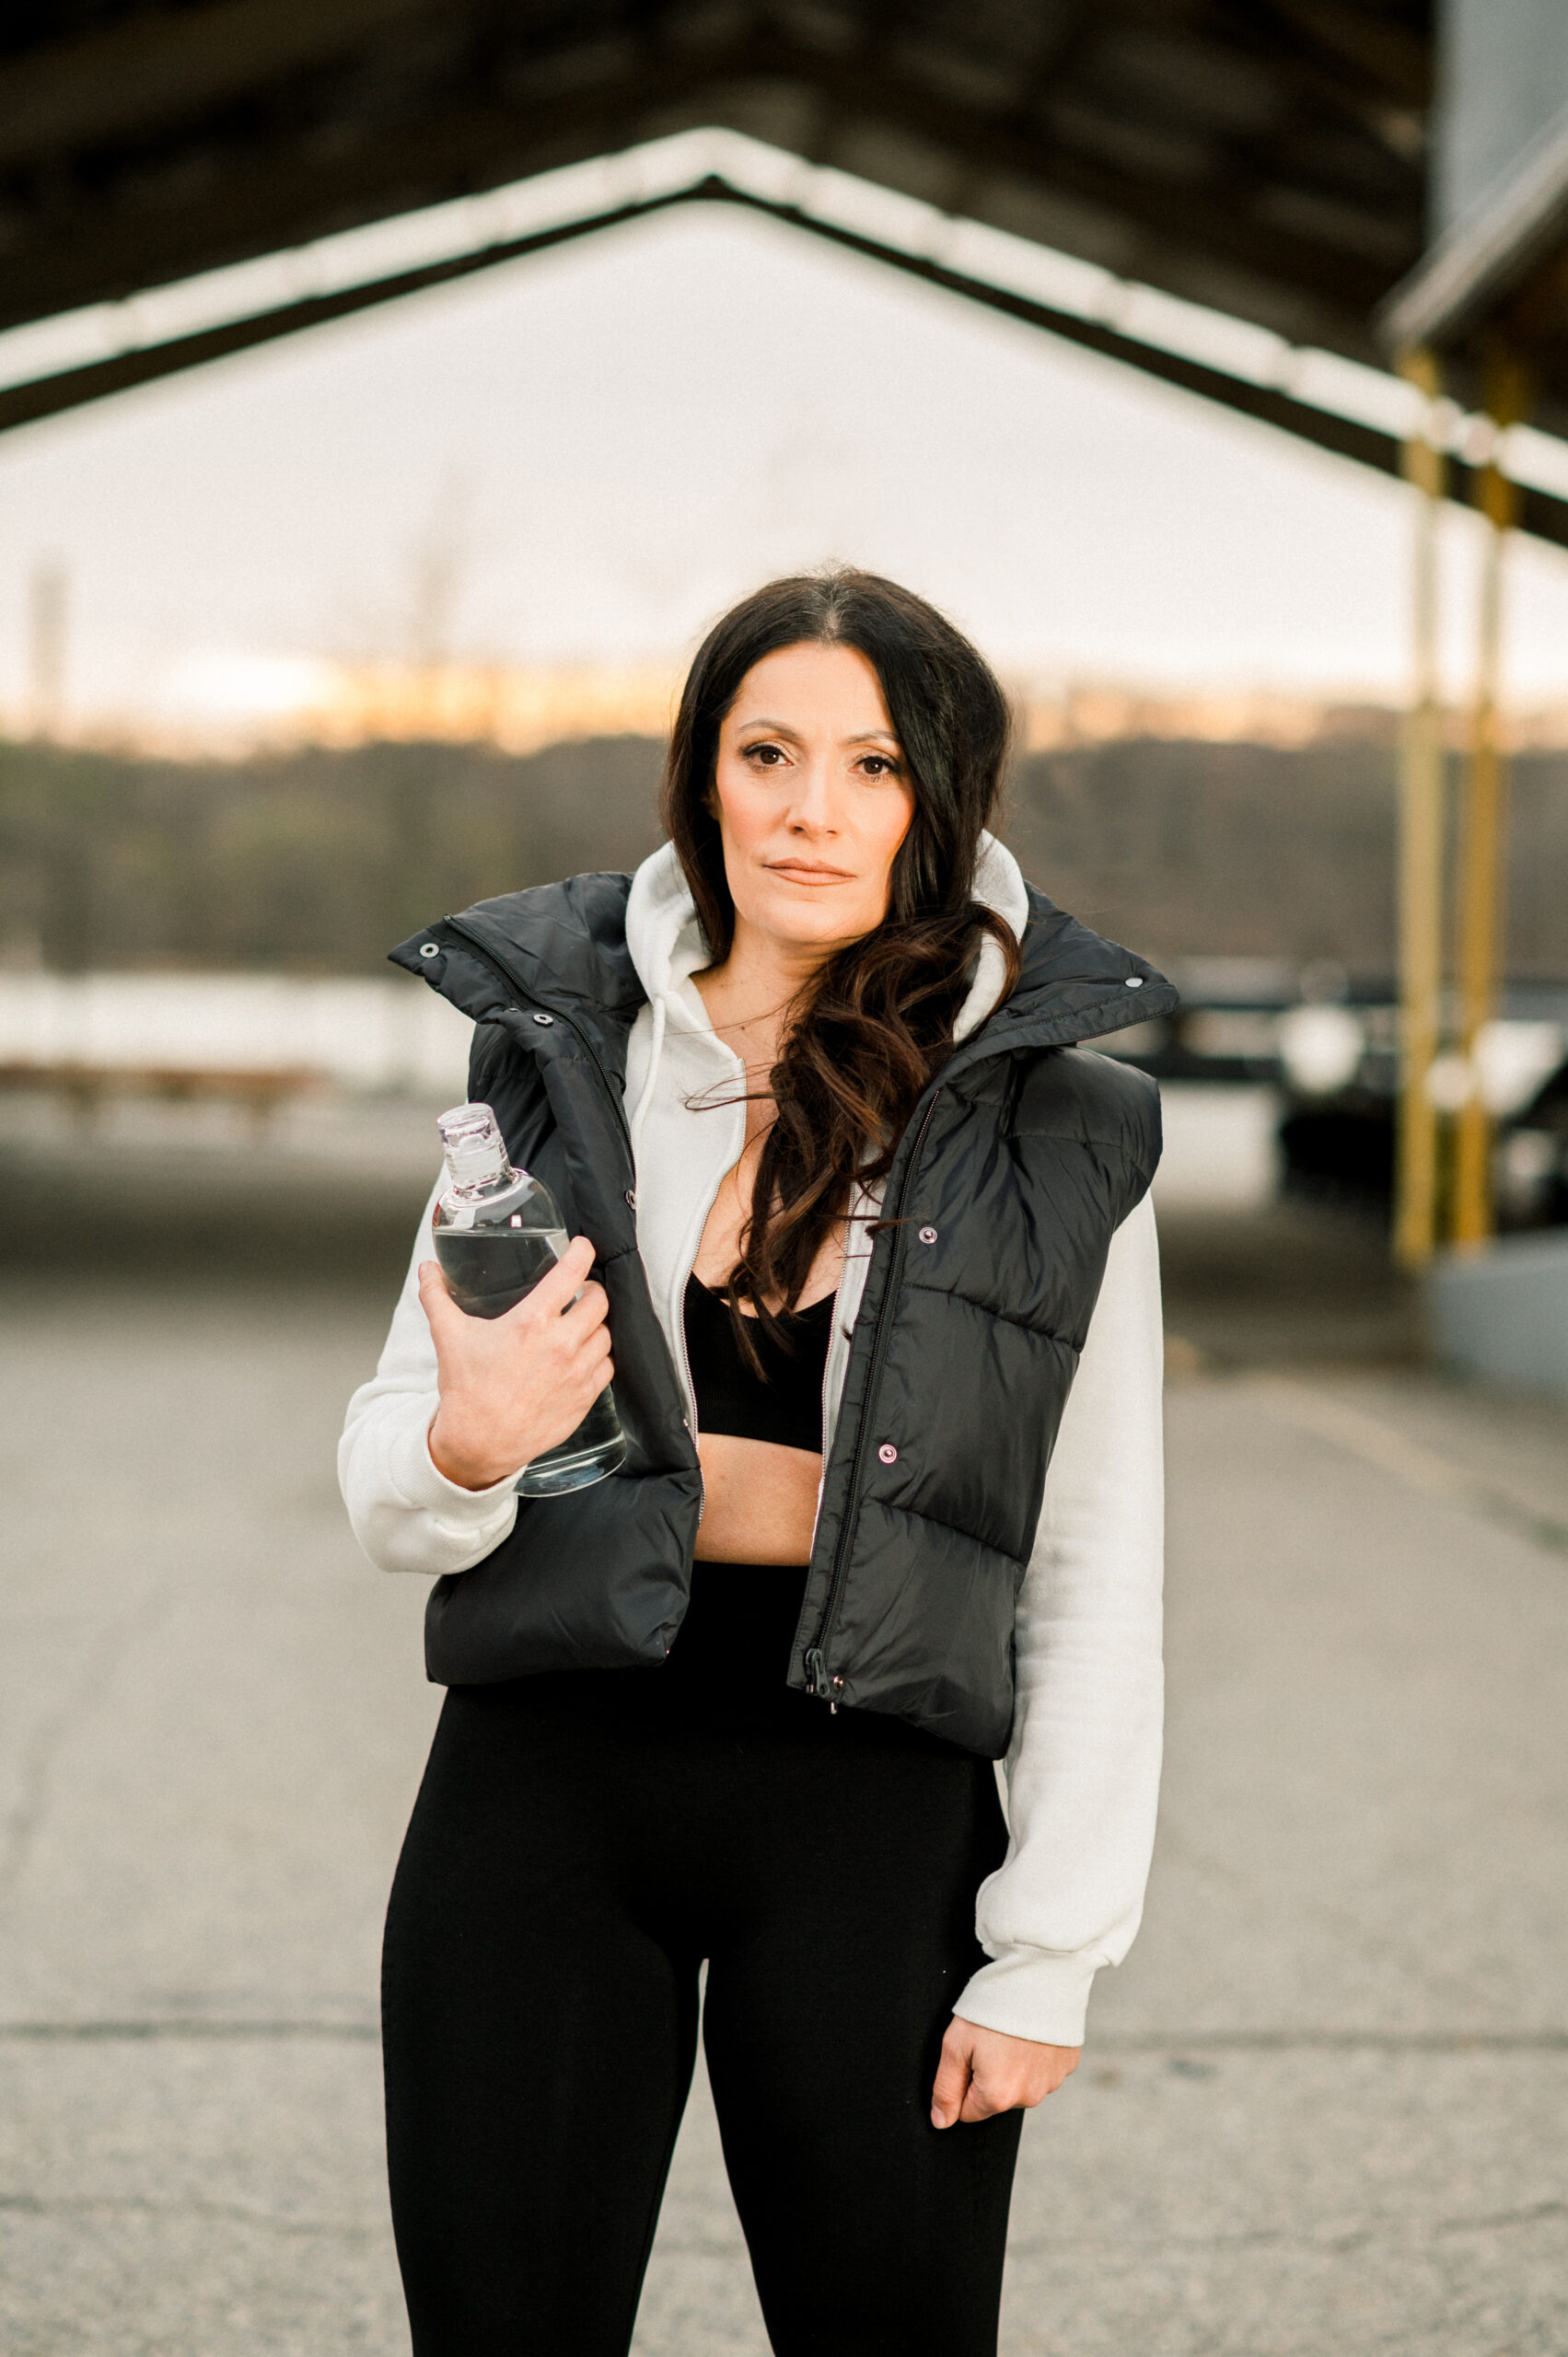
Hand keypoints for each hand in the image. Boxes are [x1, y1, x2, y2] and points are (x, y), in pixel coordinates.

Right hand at [422, 1237, 612, 1489]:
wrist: (479, 1443)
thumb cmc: (467, 1392)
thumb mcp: (449, 1337)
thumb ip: (437, 1297)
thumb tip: (427, 1271)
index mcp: (532, 1323)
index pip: (572, 1274)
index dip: (582, 1253)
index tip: (583, 1248)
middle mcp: (561, 1345)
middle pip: (599, 1301)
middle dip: (591, 1290)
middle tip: (580, 1291)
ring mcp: (577, 1373)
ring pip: (606, 1334)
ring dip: (596, 1325)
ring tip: (581, 1324)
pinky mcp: (585, 1397)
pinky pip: (607, 1367)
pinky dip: (599, 1357)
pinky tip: (585, 1355)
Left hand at [930, 2018, 1078, 2128]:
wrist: (1039, 1975)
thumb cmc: (993, 2007)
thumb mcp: (956, 2044)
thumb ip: (946, 2088)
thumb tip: (941, 2122)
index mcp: (998, 2096)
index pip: (968, 2111)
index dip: (962, 2083)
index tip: (969, 2054)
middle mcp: (1029, 2098)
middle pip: (996, 2099)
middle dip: (988, 2076)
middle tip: (989, 2040)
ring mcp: (1052, 2082)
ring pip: (1021, 2086)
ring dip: (1013, 2067)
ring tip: (1011, 2033)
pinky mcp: (1067, 2065)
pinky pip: (1043, 2071)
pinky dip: (1035, 2057)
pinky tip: (1031, 2033)